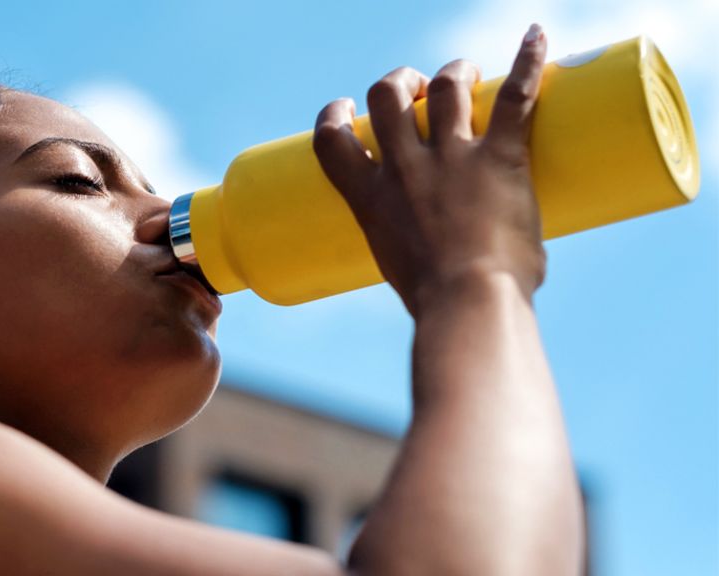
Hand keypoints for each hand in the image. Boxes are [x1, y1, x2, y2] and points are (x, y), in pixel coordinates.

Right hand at [313, 24, 548, 317]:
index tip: (346, 110)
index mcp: (371, 198)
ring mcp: (451, 158)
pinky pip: (514, 96)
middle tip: (418, 90)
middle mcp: (405, 168)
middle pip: (388, 96)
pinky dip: (528, 61)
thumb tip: (452, 256)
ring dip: (454, 72)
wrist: (465, 303)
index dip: (335, 117)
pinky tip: (536, 37)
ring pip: (446, 86)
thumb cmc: (438, 303)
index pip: (332, 141)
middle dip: (400, 82)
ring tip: (465, 74)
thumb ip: (417, 248)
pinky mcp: (498, 157)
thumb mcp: (401, 270)